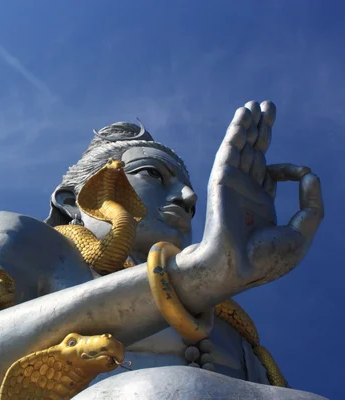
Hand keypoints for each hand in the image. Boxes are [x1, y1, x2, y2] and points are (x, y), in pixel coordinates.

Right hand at [200, 101, 323, 291]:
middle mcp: (245, 191)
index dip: (291, 169)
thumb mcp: (301, 233)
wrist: (238, 266)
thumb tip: (311, 174)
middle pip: (254, 152)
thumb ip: (312, 206)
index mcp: (260, 205)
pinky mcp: (223, 178)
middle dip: (262, 130)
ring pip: (241, 146)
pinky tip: (244, 114)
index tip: (303, 174)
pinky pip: (231, 149)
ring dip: (248, 124)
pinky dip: (237, 131)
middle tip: (266, 106)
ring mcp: (233, 183)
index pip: (272, 174)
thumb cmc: (267, 259)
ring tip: (255, 104)